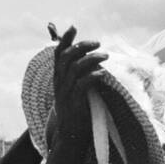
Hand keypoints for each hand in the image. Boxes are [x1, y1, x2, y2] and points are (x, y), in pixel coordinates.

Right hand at [50, 25, 106, 151]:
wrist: (69, 136)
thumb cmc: (75, 112)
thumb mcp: (74, 91)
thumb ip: (78, 76)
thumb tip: (93, 61)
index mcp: (58, 78)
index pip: (58, 53)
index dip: (65, 39)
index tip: (73, 26)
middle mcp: (59, 83)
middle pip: (67, 56)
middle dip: (82, 46)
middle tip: (98, 43)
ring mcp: (66, 93)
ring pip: (75, 68)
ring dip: (91, 59)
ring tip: (105, 56)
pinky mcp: (74, 103)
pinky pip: (82, 85)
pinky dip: (93, 76)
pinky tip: (102, 74)